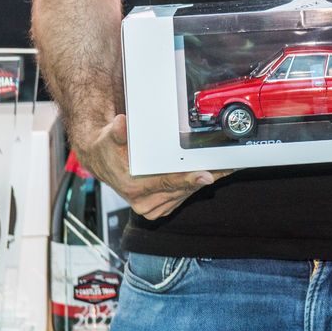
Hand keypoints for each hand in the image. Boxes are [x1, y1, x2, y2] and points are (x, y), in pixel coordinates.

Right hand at [74, 114, 231, 220]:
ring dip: (205, 181)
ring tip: (226, 168)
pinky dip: (196, 185)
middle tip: (228, 165)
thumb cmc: (109, 147)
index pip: (166, 182)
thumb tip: (121, 123)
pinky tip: (210, 173)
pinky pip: (183, 197)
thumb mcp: (110, 135)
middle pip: (182, 188)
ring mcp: (152, 207)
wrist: (103, 160)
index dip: (187, 179)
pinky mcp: (159, 207)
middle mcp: (143, 201)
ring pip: (186, 194)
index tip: (206, 175)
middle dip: (206, 176)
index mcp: (133, 186)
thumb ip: (118, 131)